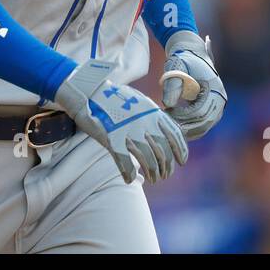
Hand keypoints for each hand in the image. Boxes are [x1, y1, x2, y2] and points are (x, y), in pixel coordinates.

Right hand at [54, 59, 187, 184]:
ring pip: (147, 160)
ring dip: (152, 173)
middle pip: (162, 151)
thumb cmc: (113, 97)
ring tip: (153, 179)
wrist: (89, 90)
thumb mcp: (138, 101)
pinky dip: (129, 174)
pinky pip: (124, 163)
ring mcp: (129, 131)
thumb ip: (151, 116)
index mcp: (152, 112)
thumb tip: (160, 132)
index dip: (180, 150)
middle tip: (164, 175)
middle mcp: (144, 122)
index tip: (181, 162)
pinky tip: (129, 179)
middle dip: (166, 167)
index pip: (174, 135)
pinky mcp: (112, 139)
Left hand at [160, 31, 225, 140]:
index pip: (200, 111)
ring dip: (186, 129)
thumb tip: (168, 104)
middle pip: (203, 122)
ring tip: (168, 123)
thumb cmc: (183, 60)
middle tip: (165, 122)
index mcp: (215, 88)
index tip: (167, 112)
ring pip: (203, 127)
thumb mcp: (176, 68)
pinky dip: (189, 129)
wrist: (192, 55)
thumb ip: (172, 85)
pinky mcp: (212, 112)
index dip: (183, 115)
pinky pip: (202, 126)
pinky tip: (174, 125)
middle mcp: (220, 99)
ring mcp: (218, 107)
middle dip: (184, 125)